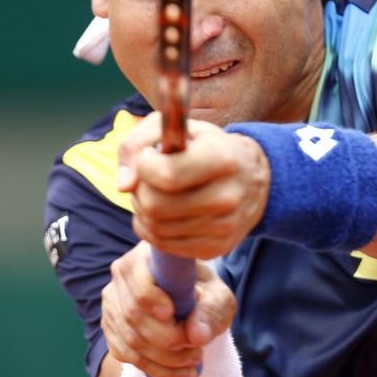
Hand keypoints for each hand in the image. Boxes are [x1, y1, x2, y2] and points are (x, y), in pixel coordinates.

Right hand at [101, 241, 236, 376]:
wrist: (192, 305)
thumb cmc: (205, 295)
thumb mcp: (218, 298)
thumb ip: (211, 312)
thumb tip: (196, 335)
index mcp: (146, 253)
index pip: (134, 273)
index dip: (149, 297)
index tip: (173, 315)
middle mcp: (122, 274)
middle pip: (132, 313)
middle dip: (167, 340)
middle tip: (197, 350)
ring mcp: (112, 301)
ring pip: (129, 338)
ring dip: (165, 359)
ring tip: (195, 361)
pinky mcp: (111, 326)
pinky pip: (124, 353)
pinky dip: (155, 370)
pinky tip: (181, 375)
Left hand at [117, 113, 269, 259]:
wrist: (252, 179)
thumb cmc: (205, 147)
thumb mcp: (176, 127)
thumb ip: (137, 143)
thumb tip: (124, 185)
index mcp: (222, 158)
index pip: (166, 174)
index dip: (144, 165)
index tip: (149, 156)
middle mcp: (227, 196)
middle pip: (155, 205)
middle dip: (139, 190)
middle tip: (146, 178)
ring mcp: (223, 227)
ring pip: (155, 227)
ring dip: (142, 210)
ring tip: (154, 193)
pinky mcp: (216, 249)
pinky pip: (163, 244)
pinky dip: (151, 228)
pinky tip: (160, 212)